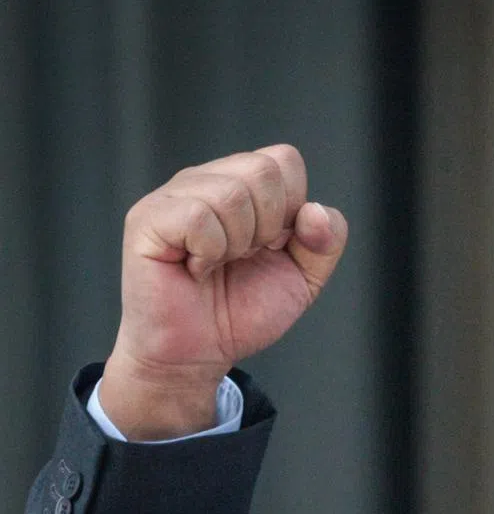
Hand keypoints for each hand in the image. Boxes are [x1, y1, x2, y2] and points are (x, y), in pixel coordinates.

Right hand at [100, 145, 347, 439]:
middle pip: (263, 170)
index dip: (292, 209)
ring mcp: (174, 196)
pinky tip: (196, 268)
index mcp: (243, 184)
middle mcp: (207, 180)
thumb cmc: (242, 310)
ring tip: (217, 264)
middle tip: (242, 257)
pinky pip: (198, 217)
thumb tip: (314, 211)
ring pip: (232, 193)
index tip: (272, 245)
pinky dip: (209, 252)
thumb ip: (326, 240)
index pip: (284, 160)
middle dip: (269, 227)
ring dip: (237, 244)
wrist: (199, 353)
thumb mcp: (305, 277)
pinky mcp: (147, 220)